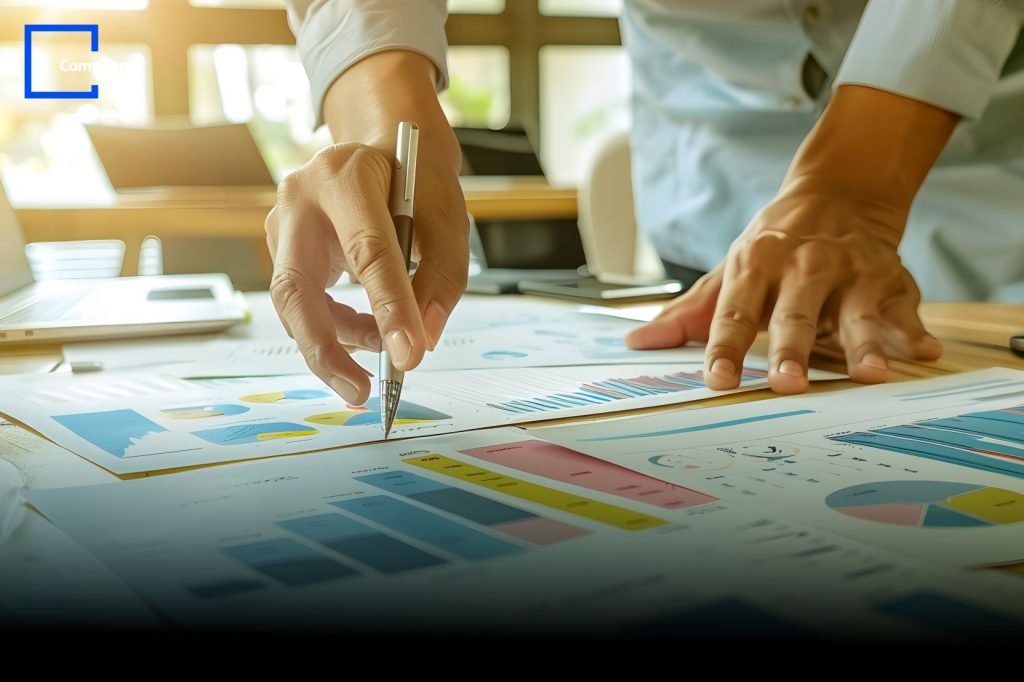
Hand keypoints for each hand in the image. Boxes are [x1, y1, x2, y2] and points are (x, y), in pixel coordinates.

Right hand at [266, 52, 467, 403]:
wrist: (381, 146)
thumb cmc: (416, 181)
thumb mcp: (447, 218)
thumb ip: (442, 278)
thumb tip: (425, 340)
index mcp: (346, 176)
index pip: (367, 251)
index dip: (389, 308)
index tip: (410, 356)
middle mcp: (299, 197)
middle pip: (296, 288)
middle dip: (325, 350)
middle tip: (361, 392)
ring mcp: (281, 222)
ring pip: (293, 304)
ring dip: (338, 342)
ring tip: (383, 352)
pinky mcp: (281, 248)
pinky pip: (302, 304)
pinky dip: (336, 329)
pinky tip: (367, 331)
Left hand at [626, 189, 942, 392]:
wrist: (839, 194)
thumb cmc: (773, 246)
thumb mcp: (729, 271)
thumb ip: (687, 312)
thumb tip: (636, 340)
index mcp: (755, 264)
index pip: (735, 312)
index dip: (725, 348)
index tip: (717, 381)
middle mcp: (804, 267)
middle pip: (795, 314)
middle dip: (792, 348)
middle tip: (788, 385)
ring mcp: (850, 273)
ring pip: (856, 312)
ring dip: (862, 344)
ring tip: (868, 374)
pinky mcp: (890, 280)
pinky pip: (904, 308)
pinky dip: (914, 329)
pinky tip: (922, 352)